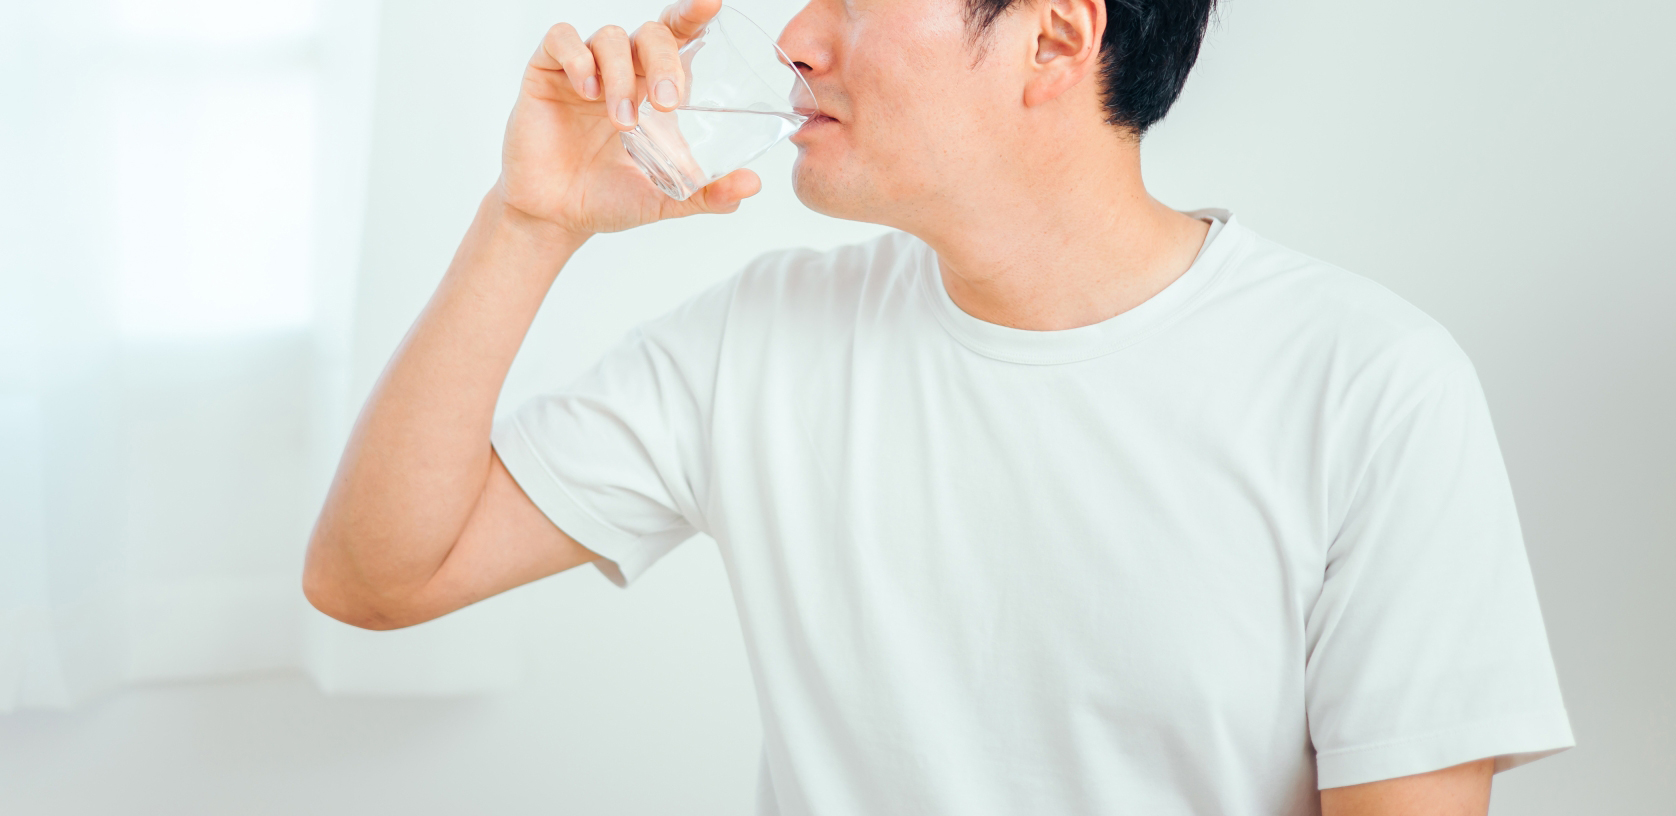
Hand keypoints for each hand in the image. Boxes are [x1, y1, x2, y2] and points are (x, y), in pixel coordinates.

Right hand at [494, 0, 761, 236]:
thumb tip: (752, 185)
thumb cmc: (608, 199)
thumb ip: (707, 193)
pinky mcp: (546, 72)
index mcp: (654, 88)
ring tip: (622, 122)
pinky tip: (586, 91)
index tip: (710, 4)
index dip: (693, 15)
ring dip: (621, 76)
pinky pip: (561, 40)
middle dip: (665, 61)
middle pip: (652, 34)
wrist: (556, 217)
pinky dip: (578, 58)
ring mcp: (584, 69)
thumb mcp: (664, 200)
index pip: (679, 38)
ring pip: (611, 37)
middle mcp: (623, 70)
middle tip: (668, 103)